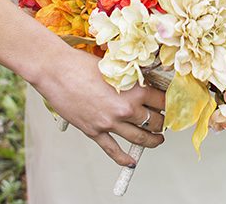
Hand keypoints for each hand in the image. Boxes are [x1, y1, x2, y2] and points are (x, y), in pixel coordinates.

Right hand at [31, 47, 165, 166]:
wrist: (56, 71)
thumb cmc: (82, 64)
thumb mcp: (115, 67)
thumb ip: (131, 78)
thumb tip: (146, 83)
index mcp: (134, 90)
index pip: (162, 101)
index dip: (168, 103)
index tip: (169, 105)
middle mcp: (125, 109)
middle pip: (154, 121)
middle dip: (162, 122)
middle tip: (164, 121)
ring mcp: (109, 123)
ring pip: (139, 138)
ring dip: (152, 141)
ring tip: (158, 139)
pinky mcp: (94, 131)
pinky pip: (112, 150)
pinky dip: (123, 158)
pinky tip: (131, 161)